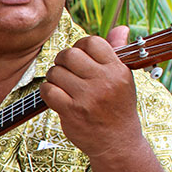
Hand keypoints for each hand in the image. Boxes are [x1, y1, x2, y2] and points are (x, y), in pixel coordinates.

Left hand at [41, 26, 143, 158]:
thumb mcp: (124, 79)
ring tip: (63, 86)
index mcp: (118, 70)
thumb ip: (118, 52)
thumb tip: (120, 28)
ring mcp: (87, 97)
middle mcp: (103, 82)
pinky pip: (48, 90)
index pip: (92, 42)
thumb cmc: (118, 107)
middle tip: (66, 70)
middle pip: (70, 54)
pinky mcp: (71, 111)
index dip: (81, 46)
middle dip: (63, 61)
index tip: (80, 57)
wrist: (117, 142)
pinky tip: (56, 96)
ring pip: (56, 72)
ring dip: (55, 78)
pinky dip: (48, 92)